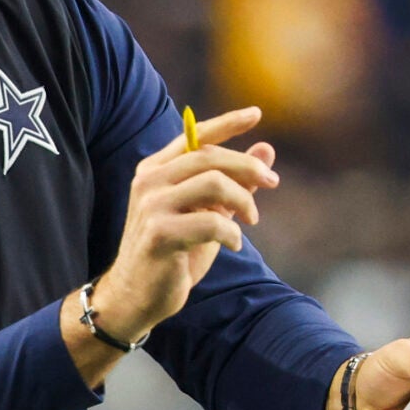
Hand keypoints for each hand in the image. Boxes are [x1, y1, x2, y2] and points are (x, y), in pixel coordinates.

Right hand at [89, 107, 280, 343]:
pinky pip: (211, 221)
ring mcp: (151, 206)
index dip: (227, 123)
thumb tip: (267, 150)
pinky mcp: (159, 234)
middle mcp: (149, 181)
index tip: (256, 114)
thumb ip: (233, 183)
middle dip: (248, 167)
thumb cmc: (174, 252)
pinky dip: (232, 232)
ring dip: (243, 201)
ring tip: (250, 221)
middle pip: (209, 156)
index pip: (194, 136)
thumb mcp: (206, 212)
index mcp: (155, 169)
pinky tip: (233, 244)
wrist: (137, 295)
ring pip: (213, 183)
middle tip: (272, 182)